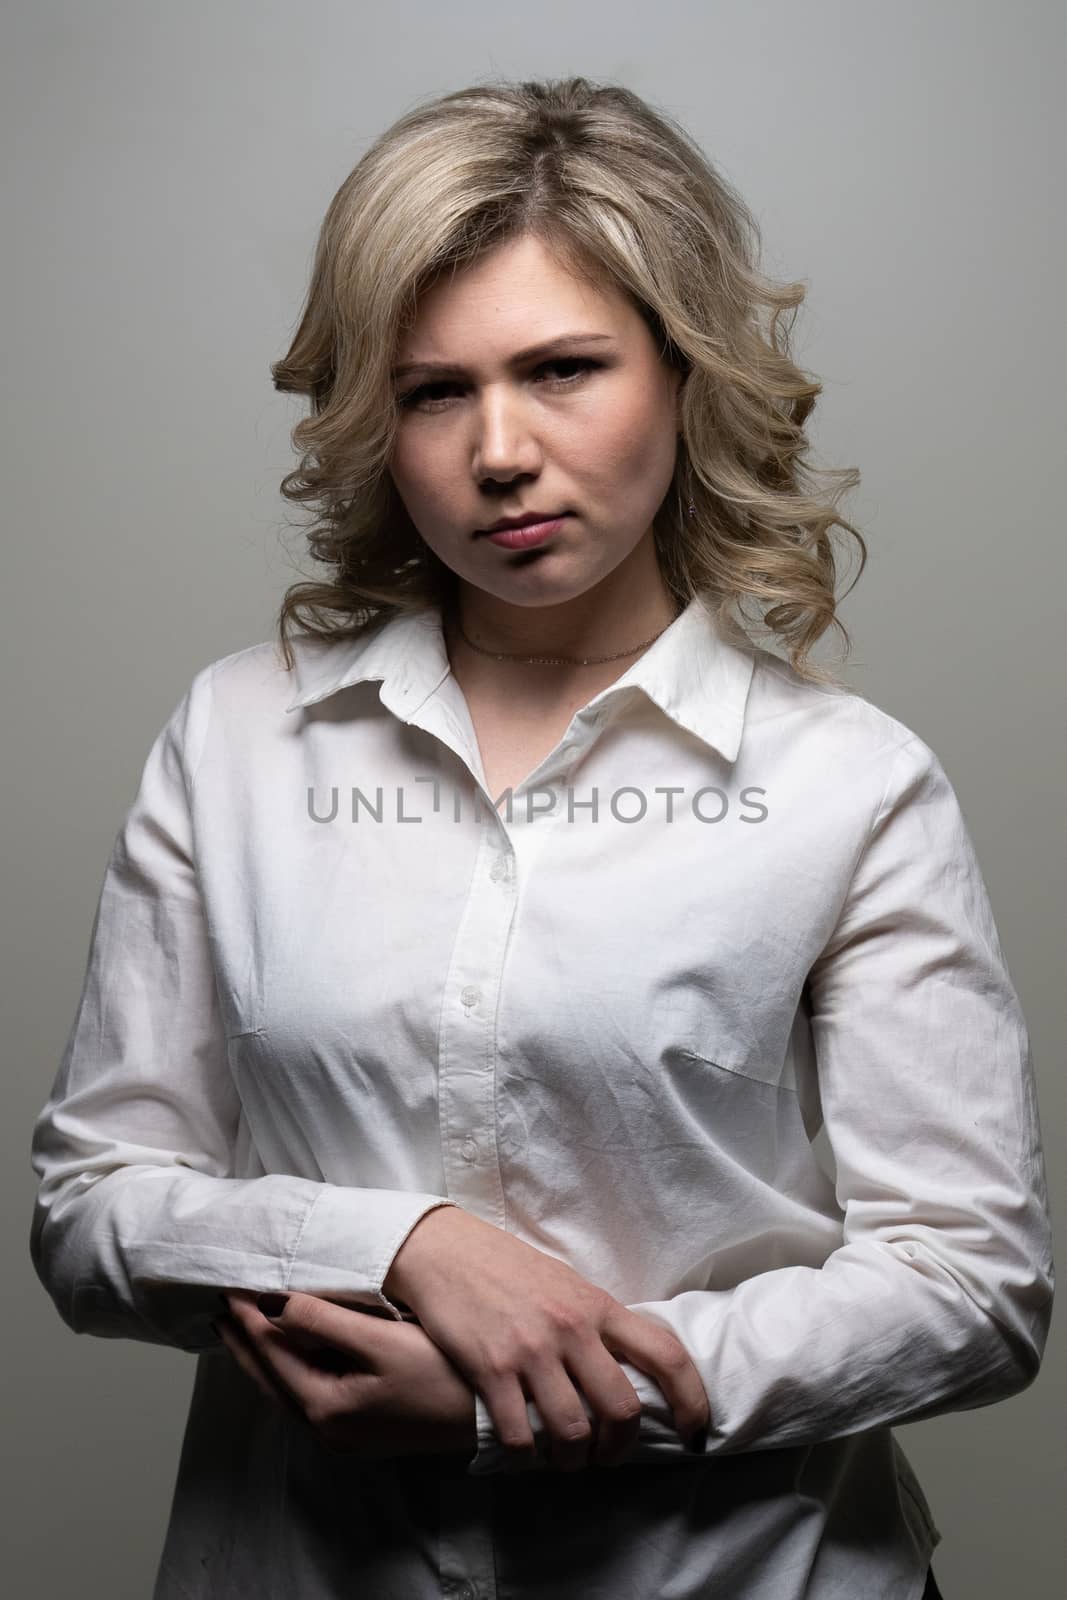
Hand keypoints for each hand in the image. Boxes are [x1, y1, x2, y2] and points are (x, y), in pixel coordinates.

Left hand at [216, 1289, 477, 1462]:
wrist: (490, 1418)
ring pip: (286, 1389)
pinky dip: (288, 1370)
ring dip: (263, 1357)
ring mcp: (344, 1434)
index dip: (249, 1318)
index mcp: (325, 1406)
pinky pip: (307, 1394)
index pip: (272, 1354)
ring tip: (244, 1328)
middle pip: (270, 1378)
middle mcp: (327, 1428)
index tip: (230, 1286)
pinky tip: (290, 1356)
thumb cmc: (442, 1375)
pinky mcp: (362, 1429)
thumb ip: (324, 1323)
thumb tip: (274, 1306)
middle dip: (245, 1342)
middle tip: (222, 1307)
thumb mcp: (382, 1342)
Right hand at [382, 1206, 708, 1471]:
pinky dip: (527, 1456)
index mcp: (597, 1306)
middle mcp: (571, 1329)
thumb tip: (628, 1361)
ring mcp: (531, 1351)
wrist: (445, 1251)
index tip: (694, 1431)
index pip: (666, 1355)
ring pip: (573, 1432)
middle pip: (621, 1409)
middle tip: (607, 1456)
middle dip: (620, 1447)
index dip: (692, 1400)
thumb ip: (596, 1321)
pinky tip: (525, 1451)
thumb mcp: (565, 1283)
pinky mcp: (491, 1369)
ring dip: (574, 1460)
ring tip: (565, 1459)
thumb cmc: (507, 1267)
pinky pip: (520, 1435)